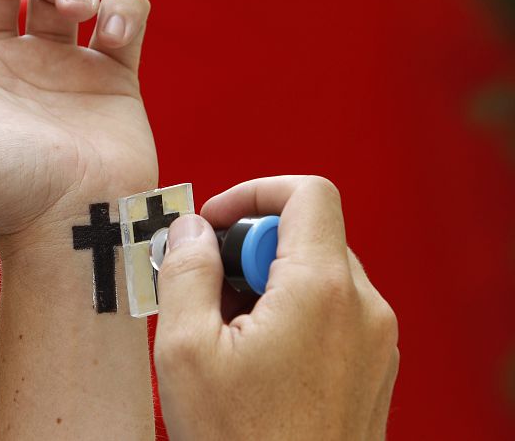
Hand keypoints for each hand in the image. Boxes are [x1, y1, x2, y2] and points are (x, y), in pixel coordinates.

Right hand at [154, 176, 398, 439]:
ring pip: (318, 273)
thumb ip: (186, 271)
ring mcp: (375, 340)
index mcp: (321, 291)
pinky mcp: (373, 366)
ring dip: (268, 285)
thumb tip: (192, 229)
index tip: (216, 225)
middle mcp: (362, 308)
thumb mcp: (186, 351)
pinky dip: (293, 313)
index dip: (253, 193)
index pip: (307, 193)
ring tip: (231, 337)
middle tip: (209, 295)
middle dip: (250, 251)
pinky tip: (258, 359)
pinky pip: (333, 310)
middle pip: (307, 234)